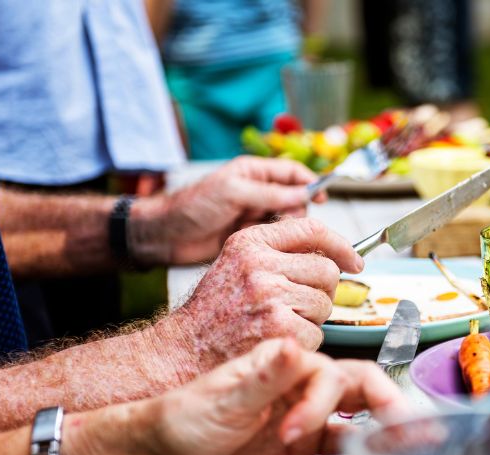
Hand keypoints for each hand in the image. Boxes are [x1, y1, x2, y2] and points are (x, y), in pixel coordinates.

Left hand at [130, 156, 327, 264]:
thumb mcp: (232, 193)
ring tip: (268, 234)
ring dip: (284, 228)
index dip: (310, 182)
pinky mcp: (250, 236)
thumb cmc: (193, 206)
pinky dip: (275, 242)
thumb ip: (269, 194)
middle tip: (287, 222)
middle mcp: (257, 192)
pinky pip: (273, 238)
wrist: (166, 236)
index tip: (323, 197)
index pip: (292, 172)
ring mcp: (253, 215)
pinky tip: (265, 246)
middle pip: (294, 198)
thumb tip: (303, 194)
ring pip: (286, 220)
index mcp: (253, 172)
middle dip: (297, 210)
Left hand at [142, 339, 407, 454]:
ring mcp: (305, 418)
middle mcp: (303, 389)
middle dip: (386, 407)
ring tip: (400, 452)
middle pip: (362, 389)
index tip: (294, 433)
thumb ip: (263, 376)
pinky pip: (341, 450)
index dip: (323, 404)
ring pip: (358, 420)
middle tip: (402, 433)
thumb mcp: (223, 398)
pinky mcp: (302, 448)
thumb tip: (294, 346)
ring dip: (380, 431)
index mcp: (288, 368)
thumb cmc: (184, 418)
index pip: (333, 376)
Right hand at [158, 218, 362, 372]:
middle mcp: (260, 264)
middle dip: (321, 291)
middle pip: (327, 270)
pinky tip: (278, 341)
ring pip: (325, 303)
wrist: (185, 350)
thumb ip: (278, 251)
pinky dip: (305, 343)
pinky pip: (318, 333)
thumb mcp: (238, 263)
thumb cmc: (216, 310)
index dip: (341, 245)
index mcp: (251, 242)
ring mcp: (270, 296)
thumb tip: (333, 253)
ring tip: (279, 323)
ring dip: (312, 319)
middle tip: (297, 306)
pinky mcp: (279, 329)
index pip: (312, 228)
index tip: (354, 261)